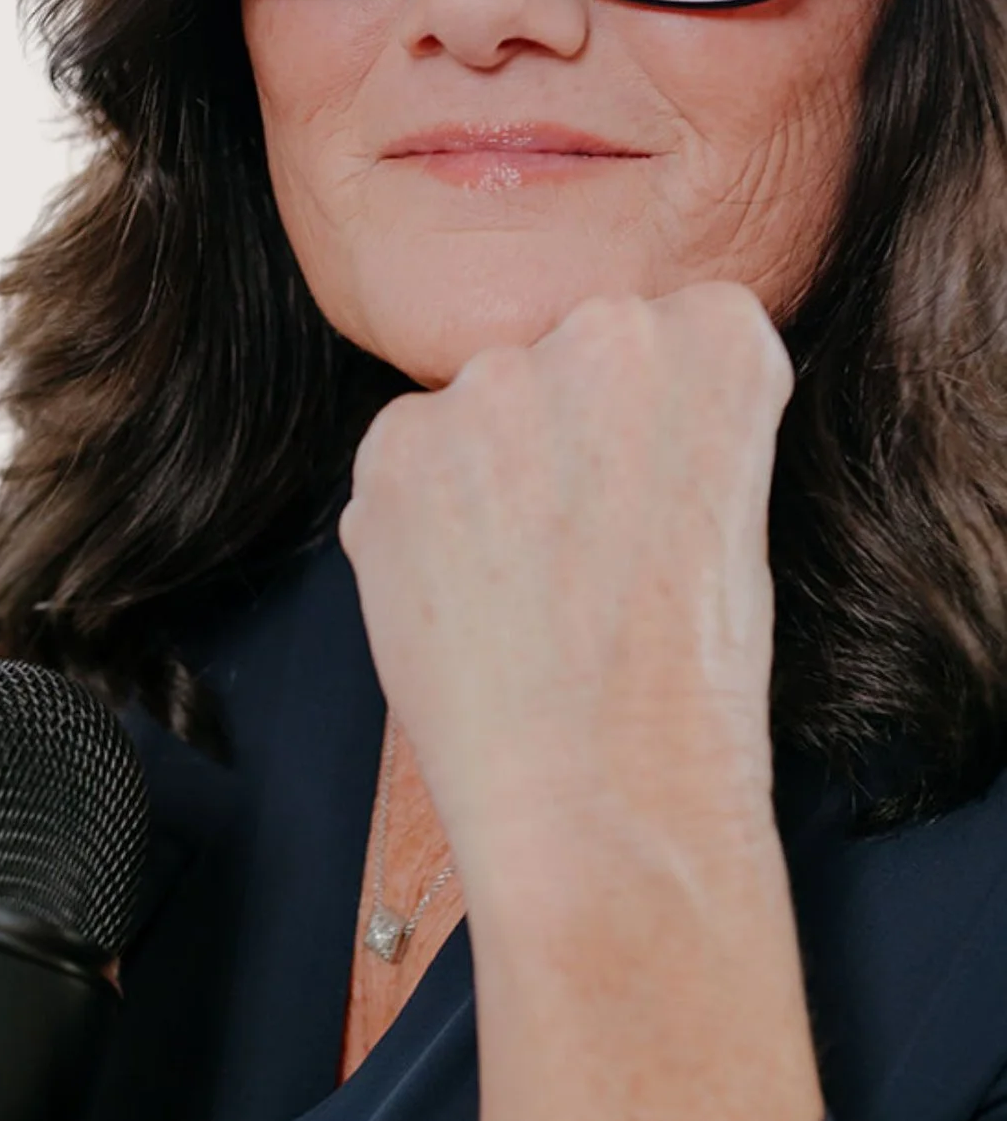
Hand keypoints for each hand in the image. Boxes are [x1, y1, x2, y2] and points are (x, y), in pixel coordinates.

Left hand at [337, 281, 790, 905]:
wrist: (594, 788)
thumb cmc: (685, 679)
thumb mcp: (730, 511)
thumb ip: (663, 422)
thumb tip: (587, 412)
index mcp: (715, 334)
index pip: (675, 331)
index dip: (659, 425)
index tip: (658, 493)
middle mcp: (597, 332)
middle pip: (565, 358)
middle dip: (566, 434)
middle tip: (582, 547)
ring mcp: (484, 386)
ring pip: (479, 408)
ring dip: (488, 472)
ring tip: (523, 585)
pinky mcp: (390, 448)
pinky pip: (407, 460)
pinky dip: (421, 516)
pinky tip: (465, 593)